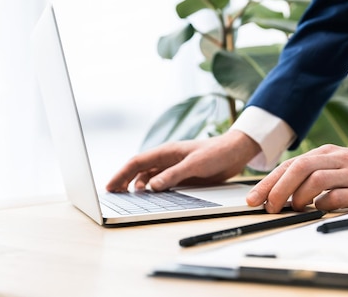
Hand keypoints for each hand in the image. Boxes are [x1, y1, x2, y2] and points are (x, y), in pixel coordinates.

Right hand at [106, 130, 259, 191]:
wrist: (236, 151)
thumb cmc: (217, 152)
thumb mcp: (195, 164)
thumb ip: (173, 175)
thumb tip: (151, 186)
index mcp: (167, 152)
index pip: (137, 162)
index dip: (122, 174)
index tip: (110, 186)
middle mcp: (168, 158)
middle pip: (139, 169)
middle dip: (124, 180)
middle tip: (113, 193)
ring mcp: (174, 166)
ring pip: (149, 176)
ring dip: (138, 185)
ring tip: (128, 196)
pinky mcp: (183, 174)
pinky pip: (162, 182)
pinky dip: (153, 189)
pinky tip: (150, 196)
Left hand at [246, 145, 347, 212]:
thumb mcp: (337, 164)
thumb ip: (312, 174)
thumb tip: (280, 193)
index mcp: (326, 153)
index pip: (291, 165)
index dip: (269, 182)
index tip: (254, 198)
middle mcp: (336, 159)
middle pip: (299, 168)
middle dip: (278, 188)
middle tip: (268, 206)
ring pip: (316, 179)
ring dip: (298, 196)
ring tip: (292, 208)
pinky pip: (339, 195)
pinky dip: (324, 204)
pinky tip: (318, 209)